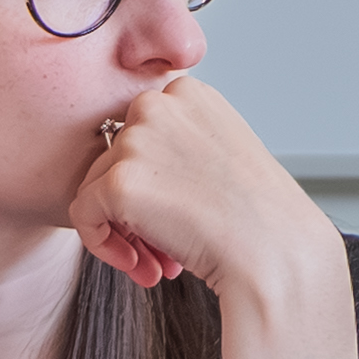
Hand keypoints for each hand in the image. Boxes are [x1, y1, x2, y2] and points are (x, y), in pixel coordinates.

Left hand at [70, 72, 349, 343]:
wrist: (275, 252)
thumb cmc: (261, 215)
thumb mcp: (223, 153)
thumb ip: (178, 145)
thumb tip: (136, 169)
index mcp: (188, 93)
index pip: (141, 132)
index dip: (154, 180)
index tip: (177, 213)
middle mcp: (159, 105)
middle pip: (115, 158)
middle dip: (135, 207)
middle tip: (163, 247)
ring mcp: (137, 141)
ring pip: (96, 186)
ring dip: (121, 230)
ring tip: (155, 263)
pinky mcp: (119, 182)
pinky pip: (83, 214)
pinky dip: (101, 244)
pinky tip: (138, 265)